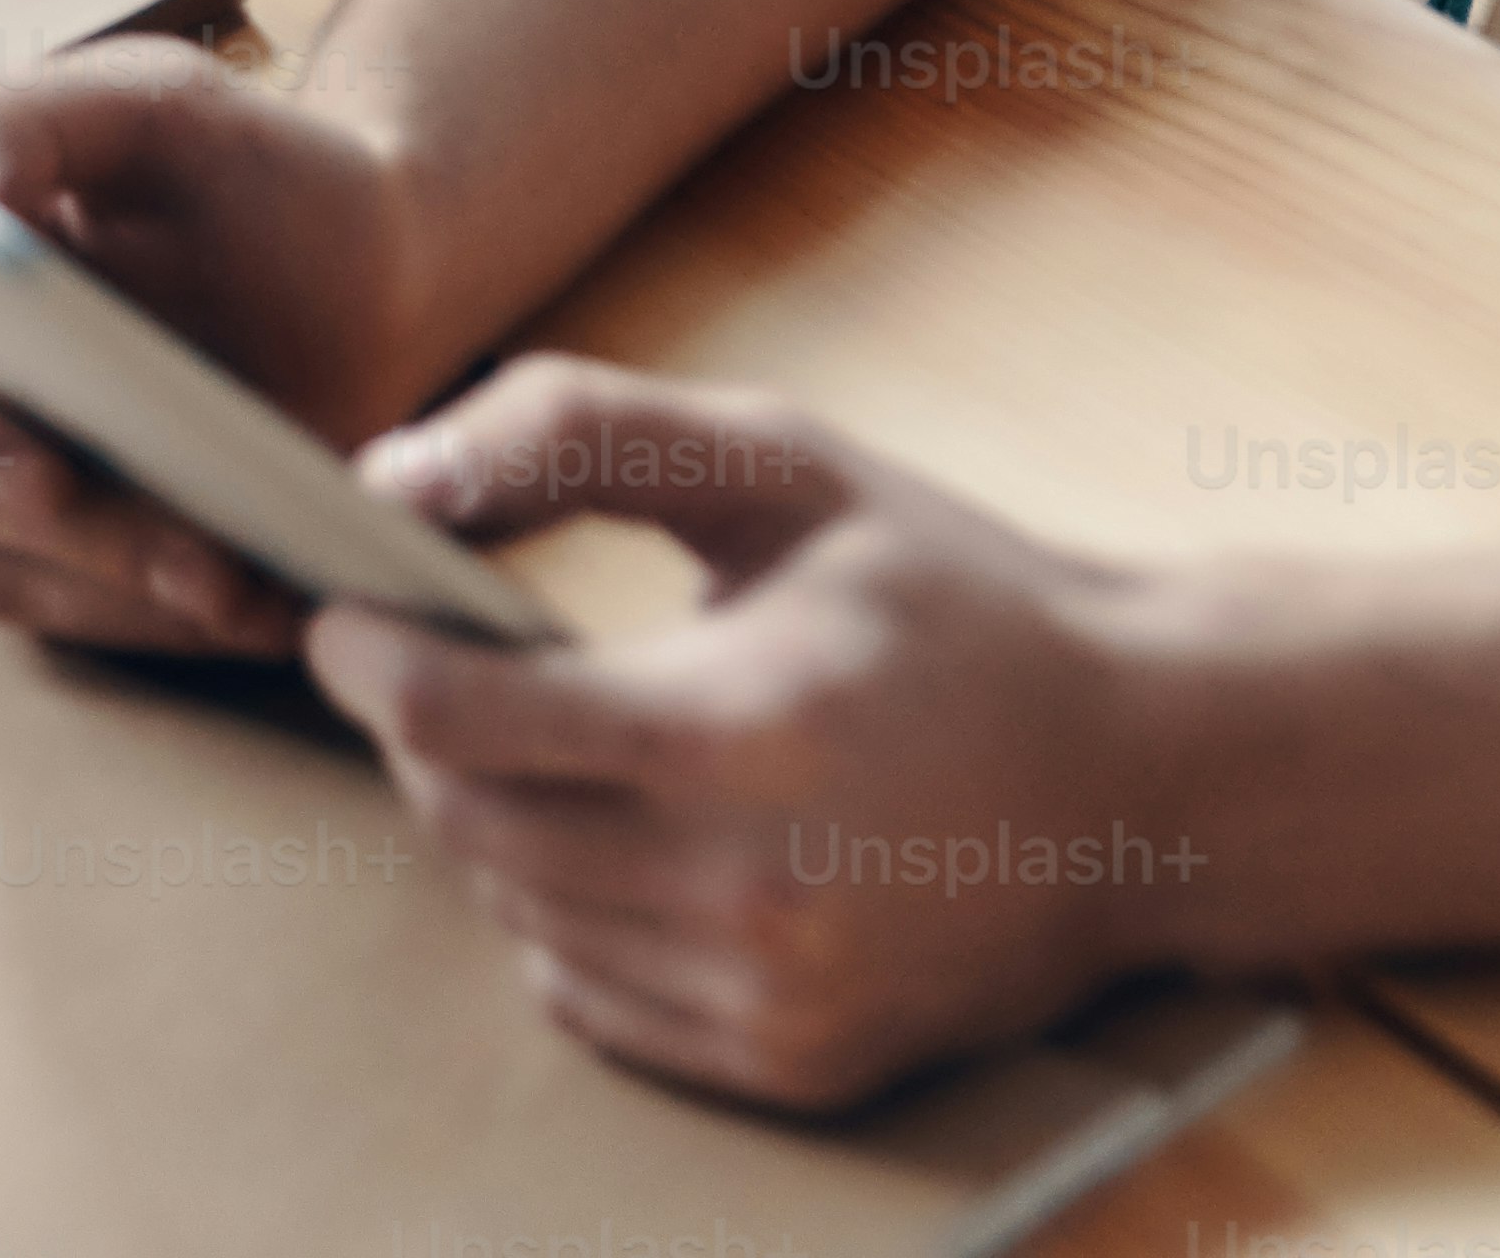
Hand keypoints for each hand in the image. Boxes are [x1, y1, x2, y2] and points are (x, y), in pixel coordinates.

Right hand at [0, 42, 441, 658]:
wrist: (370, 270)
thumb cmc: (244, 169)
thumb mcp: (152, 102)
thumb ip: (24, 116)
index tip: (7, 423)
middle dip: (41, 507)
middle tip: (150, 529)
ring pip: (2, 562)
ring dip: (122, 573)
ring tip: (239, 576)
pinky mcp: (60, 561)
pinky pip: (86, 614)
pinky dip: (173, 613)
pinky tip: (268, 597)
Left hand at [310, 362, 1206, 1108]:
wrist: (1152, 779)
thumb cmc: (952, 597)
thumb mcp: (780, 464)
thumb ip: (571, 433)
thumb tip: (387, 480)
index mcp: (750, 729)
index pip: (461, 720)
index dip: (369, 657)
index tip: (347, 611)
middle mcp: (759, 891)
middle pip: (468, 820)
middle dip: (429, 732)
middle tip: (461, 660)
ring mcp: (780, 998)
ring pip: (514, 909)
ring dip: (500, 820)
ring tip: (573, 739)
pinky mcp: (795, 1065)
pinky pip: (584, 993)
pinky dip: (569, 912)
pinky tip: (640, 836)